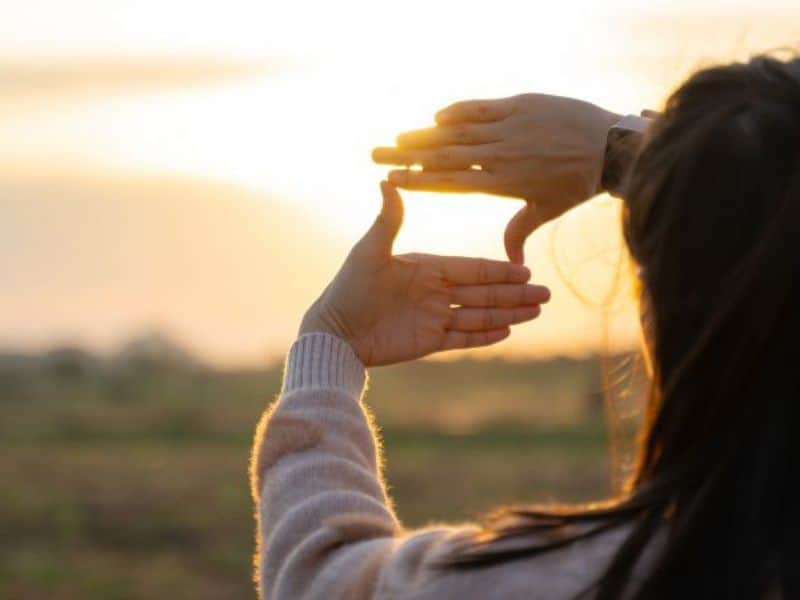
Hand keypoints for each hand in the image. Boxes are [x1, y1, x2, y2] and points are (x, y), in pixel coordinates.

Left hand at [300, 182, 550, 366]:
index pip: (471, 269)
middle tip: (546, 295)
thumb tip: (388, 180)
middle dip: (515, 294)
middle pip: (483, 293)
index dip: (499, 271)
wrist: (334, 331)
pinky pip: (463, 338)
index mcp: (426, 268)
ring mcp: (433, 318)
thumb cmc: (349, 288)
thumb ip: (388, 220)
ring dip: (508, 313)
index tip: (526, 270)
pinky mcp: (428, 342)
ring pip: (479, 315)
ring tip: (536, 312)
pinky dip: (485, 336)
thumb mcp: (370, 251)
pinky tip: (508, 332)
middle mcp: (435, 292)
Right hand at [372, 94, 619, 262]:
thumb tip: (511, 263)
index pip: (450, 182)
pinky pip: (482, 107)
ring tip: (397, 137)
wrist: (612, 146)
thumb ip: (520, 230)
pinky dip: (458, 110)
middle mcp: (500, 155)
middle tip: (377, 154)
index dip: (418, 181)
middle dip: (407, 156)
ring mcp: (509, 127)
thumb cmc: (578, 183)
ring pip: (457, 131)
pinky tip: (436, 116)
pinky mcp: (521, 104)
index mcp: (502, 182)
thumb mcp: (547, 209)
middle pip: (443, 155)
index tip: (391, 179)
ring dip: (424, 134)